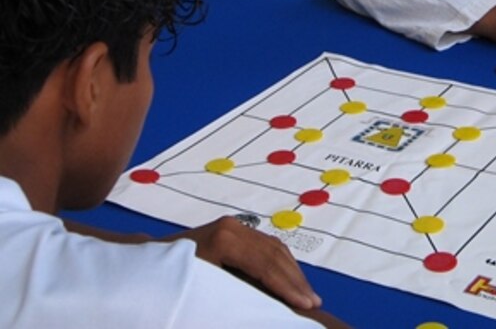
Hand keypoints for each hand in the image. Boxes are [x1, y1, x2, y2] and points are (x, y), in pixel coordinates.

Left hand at [174, 216, 321, 309]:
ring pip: (274, 247)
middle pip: (274, 255)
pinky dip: (282, 263)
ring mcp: (233, 226)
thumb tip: (261, 308)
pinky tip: (291, 280)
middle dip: (296, 281)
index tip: (306, 307)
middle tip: (314, 304)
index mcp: (224, 240)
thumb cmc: (165, 280)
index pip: (266, 265)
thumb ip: (232, 294)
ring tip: (309, 296)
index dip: (288, 287)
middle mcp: (232, 227)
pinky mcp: (232, 229)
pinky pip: (265, 245)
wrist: (142, 260)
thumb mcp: (200, 288)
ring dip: (293, 273)